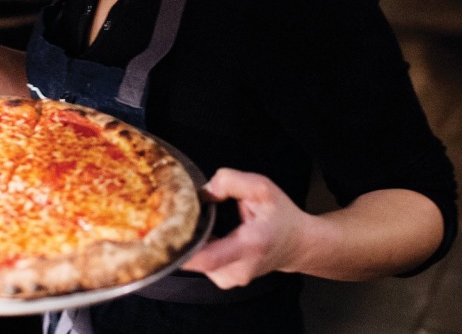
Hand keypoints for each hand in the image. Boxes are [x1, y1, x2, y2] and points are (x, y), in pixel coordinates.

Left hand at [182, 168, 309, 288]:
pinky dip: (196, 247)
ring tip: (192, 220)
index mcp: (249, 246)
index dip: (182, 249)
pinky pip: (200, 263)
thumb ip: (231, 181)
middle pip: (195, 260)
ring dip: (188, 241)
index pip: (208, 258)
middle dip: (179, 238)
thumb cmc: (280, 215)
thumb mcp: (261, 187)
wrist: (298, 243)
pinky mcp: (225, 279)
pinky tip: (202, 232)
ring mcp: (231, 278)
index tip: (163, 232)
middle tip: (170, 215)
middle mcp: (239, 269)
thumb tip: (204, 191)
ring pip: (195, 261)